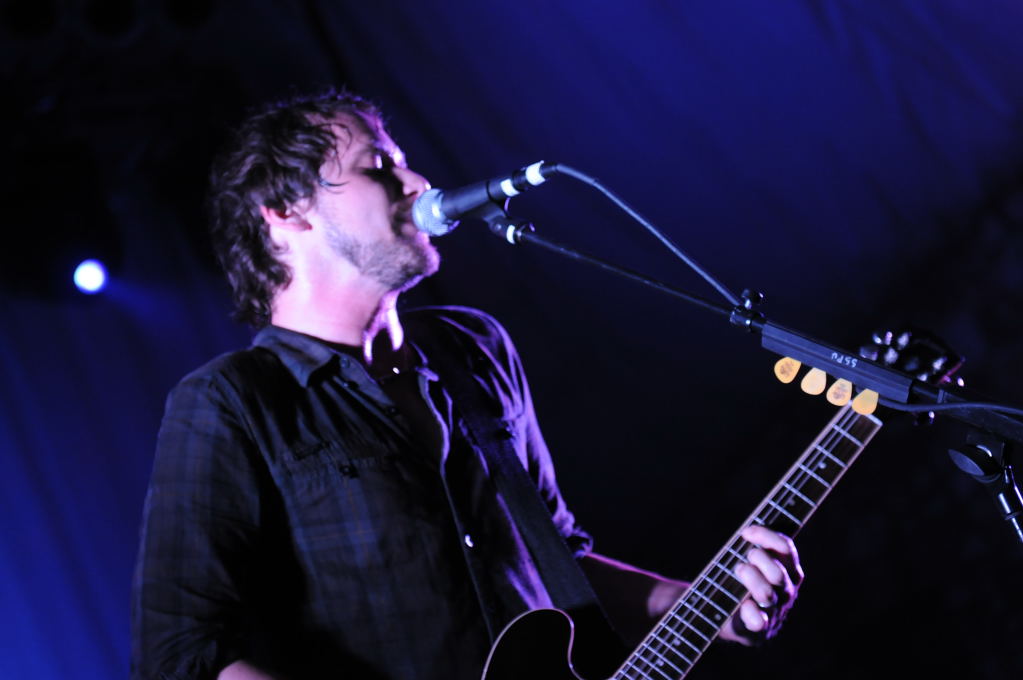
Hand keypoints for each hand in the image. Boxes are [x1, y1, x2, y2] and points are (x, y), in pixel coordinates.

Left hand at [721, 525, 802, 645]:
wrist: (724, 613)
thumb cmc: (738, 578)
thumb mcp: (747, 557)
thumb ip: (755, 542)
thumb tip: (750, 528)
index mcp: (788, 570)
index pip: (785, 548)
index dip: (766, 536)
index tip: (745, 532)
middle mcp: (785, 591)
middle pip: (778, 572)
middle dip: (759, 559)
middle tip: (744, 556)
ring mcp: (774, 611)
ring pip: (768, 593)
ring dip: (751, 579)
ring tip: (738, 570)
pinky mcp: (760, 630)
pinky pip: (758, 622)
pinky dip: (750, 612)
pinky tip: (743, 604)